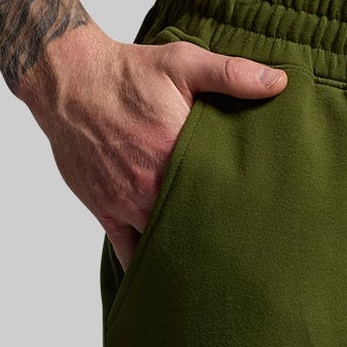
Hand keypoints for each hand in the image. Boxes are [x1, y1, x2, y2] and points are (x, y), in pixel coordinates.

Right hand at [15, 25, 286, 264]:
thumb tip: (279, 83)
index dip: (240, 213)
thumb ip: (232, 74)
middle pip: (194, 228)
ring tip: (215, 274)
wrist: (67, 79)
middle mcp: (150, 187)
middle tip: (246, 258)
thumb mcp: (183, 63)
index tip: (262, 224)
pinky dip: (148, 268)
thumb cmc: (126, 71)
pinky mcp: (106, 211)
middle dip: (217, 241)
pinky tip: (169, 283)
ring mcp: (127, 204)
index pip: (219, 196)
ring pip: (163, 245)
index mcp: (175, 155)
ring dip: (186, 257)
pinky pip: (128, 253)